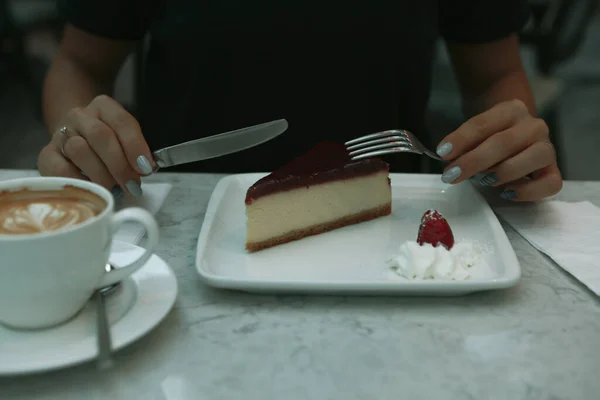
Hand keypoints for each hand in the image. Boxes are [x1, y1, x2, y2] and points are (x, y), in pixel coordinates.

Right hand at [37, 95, 154, 196]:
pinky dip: (79, 181)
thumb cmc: (109, 142)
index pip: (122, 121)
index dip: (135, 146)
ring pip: (80, 150)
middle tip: (132, 184)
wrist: (76, 139)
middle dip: (120, 164)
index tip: (145, 168)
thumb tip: (145, 169)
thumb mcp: (126, 139)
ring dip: (101, 174)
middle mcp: (80, 115)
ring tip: (114, 188)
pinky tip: (92, 189)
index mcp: (104, 106)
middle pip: (100, 135)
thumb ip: (136, 150)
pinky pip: (60, 169)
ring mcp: (60, 133)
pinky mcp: (46, 154)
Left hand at [435, 99, 562, 201]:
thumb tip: (447, 158)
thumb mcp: (475, 134)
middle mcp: (534, 126)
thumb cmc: (490, 137)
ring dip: (503, 172)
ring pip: (534, 157)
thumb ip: (464, 143)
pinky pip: (550, 183)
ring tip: (484, 181)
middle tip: (451, 175)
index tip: (442, 154)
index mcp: (511, 110)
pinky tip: (506, 193)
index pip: (483, 124)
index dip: (461, 139)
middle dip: (474, 161)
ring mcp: (547, 148)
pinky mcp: (553, 171)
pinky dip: (528, 191)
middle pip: (504, 142)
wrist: (516, 136)